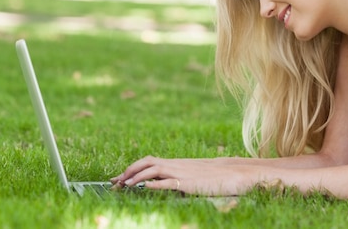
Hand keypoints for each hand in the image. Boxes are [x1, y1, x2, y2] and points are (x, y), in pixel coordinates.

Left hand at [111, 155, 253, 195]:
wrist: (233, 173)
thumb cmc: (213, 177)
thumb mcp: (192, 176)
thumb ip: (178, 178)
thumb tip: (163, 185)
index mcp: (175, 163)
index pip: (148, 161)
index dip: (132, 168)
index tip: (118, 177)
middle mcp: (175, 165)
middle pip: (146, 162)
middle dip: (128, 171)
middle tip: (114, 182)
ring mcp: (181, 172)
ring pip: (154, 169)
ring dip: (137, 176)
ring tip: (124, 185)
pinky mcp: (189, 183)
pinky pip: (169, 181)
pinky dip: (155, 183)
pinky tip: (145, 186)